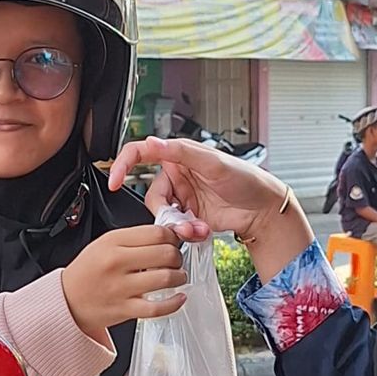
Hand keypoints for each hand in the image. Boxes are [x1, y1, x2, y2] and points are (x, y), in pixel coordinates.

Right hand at [61, 222, 206, 341]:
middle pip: (165, 253)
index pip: (156, 232)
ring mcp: (121, 288)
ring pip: (165, 278)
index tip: (174, 241)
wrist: (67, 300)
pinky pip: (157, 307)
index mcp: (113, 242)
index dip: (172, 236)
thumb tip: (168, 236)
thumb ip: (134, 238)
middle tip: (176, 260)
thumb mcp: (104, 244)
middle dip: (178, 256)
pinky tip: (178, 297)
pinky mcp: (124, 309)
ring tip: (177, 277)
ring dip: (179, 277)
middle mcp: (117, 263)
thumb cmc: (87, 272)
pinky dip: (174, 302)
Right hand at [110, 137, 293, 239]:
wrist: (263, 209)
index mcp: (178, 156)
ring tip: (197, 227)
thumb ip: (181, 153)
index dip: (123, 165)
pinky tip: (202, 230)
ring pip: (163, 215)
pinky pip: (175, 228)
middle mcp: (178, 177)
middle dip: (164, 211)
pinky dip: (186, 232)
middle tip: (182, 218)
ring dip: (177, 225)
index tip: (113, 180)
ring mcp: (183, 198)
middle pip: (152, 196)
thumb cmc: (245, 178)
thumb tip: (154, 143)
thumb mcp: (213, 162)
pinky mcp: (189, 218)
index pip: (141, 154)